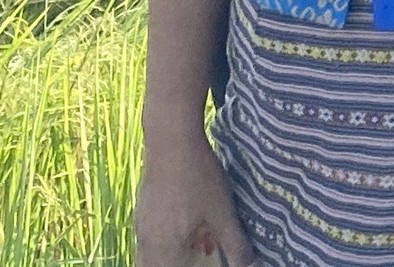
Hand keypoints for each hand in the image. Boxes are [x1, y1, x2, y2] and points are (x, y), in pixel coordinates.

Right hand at [134, 128, 255, 266]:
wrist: (171, 139)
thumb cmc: (198, 177)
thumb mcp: (223, 212)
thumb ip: (236, 245)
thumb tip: (252, 264)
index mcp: (164, 249)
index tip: (209, 259)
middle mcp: (146, 242)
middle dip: (180, 265)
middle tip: (203, 254)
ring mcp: (141, 225)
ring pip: (152, 255)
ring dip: (173, 256)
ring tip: (199, 244)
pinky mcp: (142, 210)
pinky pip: (151, 239)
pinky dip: (168, 243)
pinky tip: (187, 225)